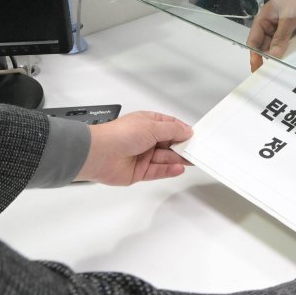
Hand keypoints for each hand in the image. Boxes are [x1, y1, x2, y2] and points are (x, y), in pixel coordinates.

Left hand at [74, 111, 191, 185]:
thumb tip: (187, 131)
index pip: (170, 126)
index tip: (195, 136)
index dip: (182, 131)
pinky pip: (157, 171)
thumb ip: (172, 131)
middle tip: (196, 151)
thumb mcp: (152, 127)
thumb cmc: (119, 134)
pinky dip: (168, 170)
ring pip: (165, 158)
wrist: (99, 154)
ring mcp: (142, 155)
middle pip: (170, 144)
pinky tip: (178, 168)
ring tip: (190, 160)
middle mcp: (145, 139)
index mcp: (147, 123)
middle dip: (182, 147)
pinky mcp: (139, 171)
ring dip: (177, 159)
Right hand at [247, 0, 295, 69]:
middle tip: (270, 75)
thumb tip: (273, 55)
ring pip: (276, 48)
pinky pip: (287, 46)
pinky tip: (291, 64)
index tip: (257, 68)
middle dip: (267, 59)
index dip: (254, 55)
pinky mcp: (292, 33)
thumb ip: (281, 37)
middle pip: (264, 47)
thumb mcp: (289, 17)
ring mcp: (281, 31)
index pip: (254, 41)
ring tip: (280, 72)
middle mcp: (270, 27)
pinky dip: (288, 54)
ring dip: (278, 58)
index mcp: (263, 20)